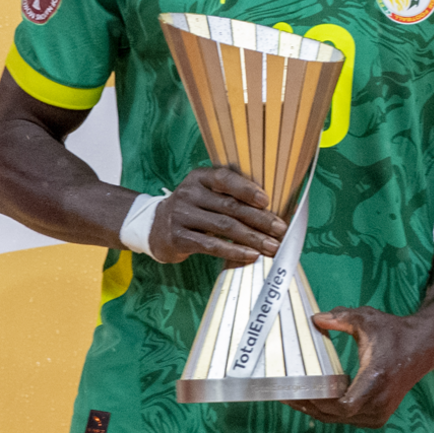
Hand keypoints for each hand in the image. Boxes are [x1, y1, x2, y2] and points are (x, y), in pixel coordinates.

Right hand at [147, 166, 284, 264]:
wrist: (153, 228)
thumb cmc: (191, 210)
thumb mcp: (203, 194)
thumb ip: (228, 195)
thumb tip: (268, 209)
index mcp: (198, 178)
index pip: (225, 179)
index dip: (247, 189)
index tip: (267, 201)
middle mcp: (188, 193)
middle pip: (229, 206)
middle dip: (259, 219)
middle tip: (280, 230)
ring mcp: (181, 215)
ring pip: (224, 226)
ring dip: (252, 237)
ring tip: (272, 246)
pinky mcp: (179, 238)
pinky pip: (212, 245)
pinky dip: (235, 251)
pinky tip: (251, 255)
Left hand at [285, 307, 433, 427]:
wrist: (422, 348)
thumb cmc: (394, 333)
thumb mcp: (367, 319)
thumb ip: (341, 317)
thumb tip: (315, 319)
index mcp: (375, 379)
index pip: (344, 405)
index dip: (319, 402)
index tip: (297, 391)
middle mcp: (379, 401)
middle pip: (336, 415)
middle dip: (310, 405)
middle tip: (285, 392)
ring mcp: (380, 412)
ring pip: (340, 420)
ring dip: (317, 410)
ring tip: (293, 397)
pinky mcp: (378, 416)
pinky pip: (347, 419)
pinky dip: (329, 412)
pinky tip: (313, 401)